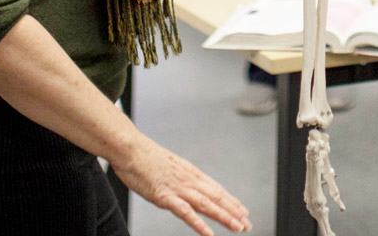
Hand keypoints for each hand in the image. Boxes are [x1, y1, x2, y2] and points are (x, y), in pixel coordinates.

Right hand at [114, 134, 250, 235]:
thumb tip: (187, 184)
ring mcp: (178, 188)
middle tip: (247, 223)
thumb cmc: (145, 158)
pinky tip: (209, 233)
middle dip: (234, 211)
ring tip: (238, 227)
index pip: (216, 188)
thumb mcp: (169, 165)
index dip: (230, 201)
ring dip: (224, 217)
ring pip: (207, 205)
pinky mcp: (165, 196)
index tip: (243, 210)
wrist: (130, 149)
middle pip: (216, 197)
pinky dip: (199, 224)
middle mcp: (189, 180)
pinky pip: (185, 212)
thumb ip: (180, 176)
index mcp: (190, 172)